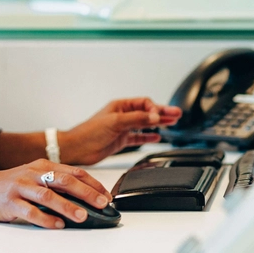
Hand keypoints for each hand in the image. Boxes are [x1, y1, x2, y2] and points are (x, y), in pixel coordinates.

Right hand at [0, 159, 112, 229]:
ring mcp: (20, 187)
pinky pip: (30, 212)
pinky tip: (57, 225)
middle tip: (102, 203)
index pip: (73, 171)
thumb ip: (54, 183)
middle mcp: (32, 173)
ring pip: (48, 196)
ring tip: (83, 216)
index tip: (106, 195)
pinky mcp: (9, 202)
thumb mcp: (33, 178)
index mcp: (42, 166)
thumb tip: (84, 197)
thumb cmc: (9, 186)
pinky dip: (45, 219)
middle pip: (64, 180)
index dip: (92, 183)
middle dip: (86, 192)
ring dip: (68, 206)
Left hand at [59, 97, 181, 165]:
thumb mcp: (115, 122)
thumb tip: (153, 116)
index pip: (144, 103)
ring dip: (158, 124)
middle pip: (147, 112)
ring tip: (172, 123)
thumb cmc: (89, 132)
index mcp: (120, 106)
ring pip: (145, 124)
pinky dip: (148, 137)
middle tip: (177, 114)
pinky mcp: (121, 140)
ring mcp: (122, 128)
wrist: (76, 149)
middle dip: (162, 113)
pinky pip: (138, 137)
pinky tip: (156, 137)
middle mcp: (122, 115)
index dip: (154, 109)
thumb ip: (136, 119)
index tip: (160, 116)